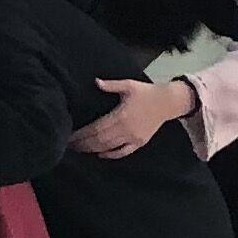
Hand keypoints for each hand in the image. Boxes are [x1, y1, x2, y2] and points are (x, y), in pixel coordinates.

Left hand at [73, 75, 188, 159]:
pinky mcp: (140, 142)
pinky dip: (111, 155)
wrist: (167, 102)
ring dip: (93, 150)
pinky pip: (124, 152)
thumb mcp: (129, 85)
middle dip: (84, 144)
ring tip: (80, 150)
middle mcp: (126, 129)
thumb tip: (96, 81)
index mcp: (121, 115)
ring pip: (109, 148)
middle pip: (100, 140)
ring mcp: (133, 138)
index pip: (96, 128)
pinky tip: (101, 155)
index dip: (82, 134)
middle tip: (70, 145)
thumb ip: (111, 85)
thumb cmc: (146, 92)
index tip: (70, 136)